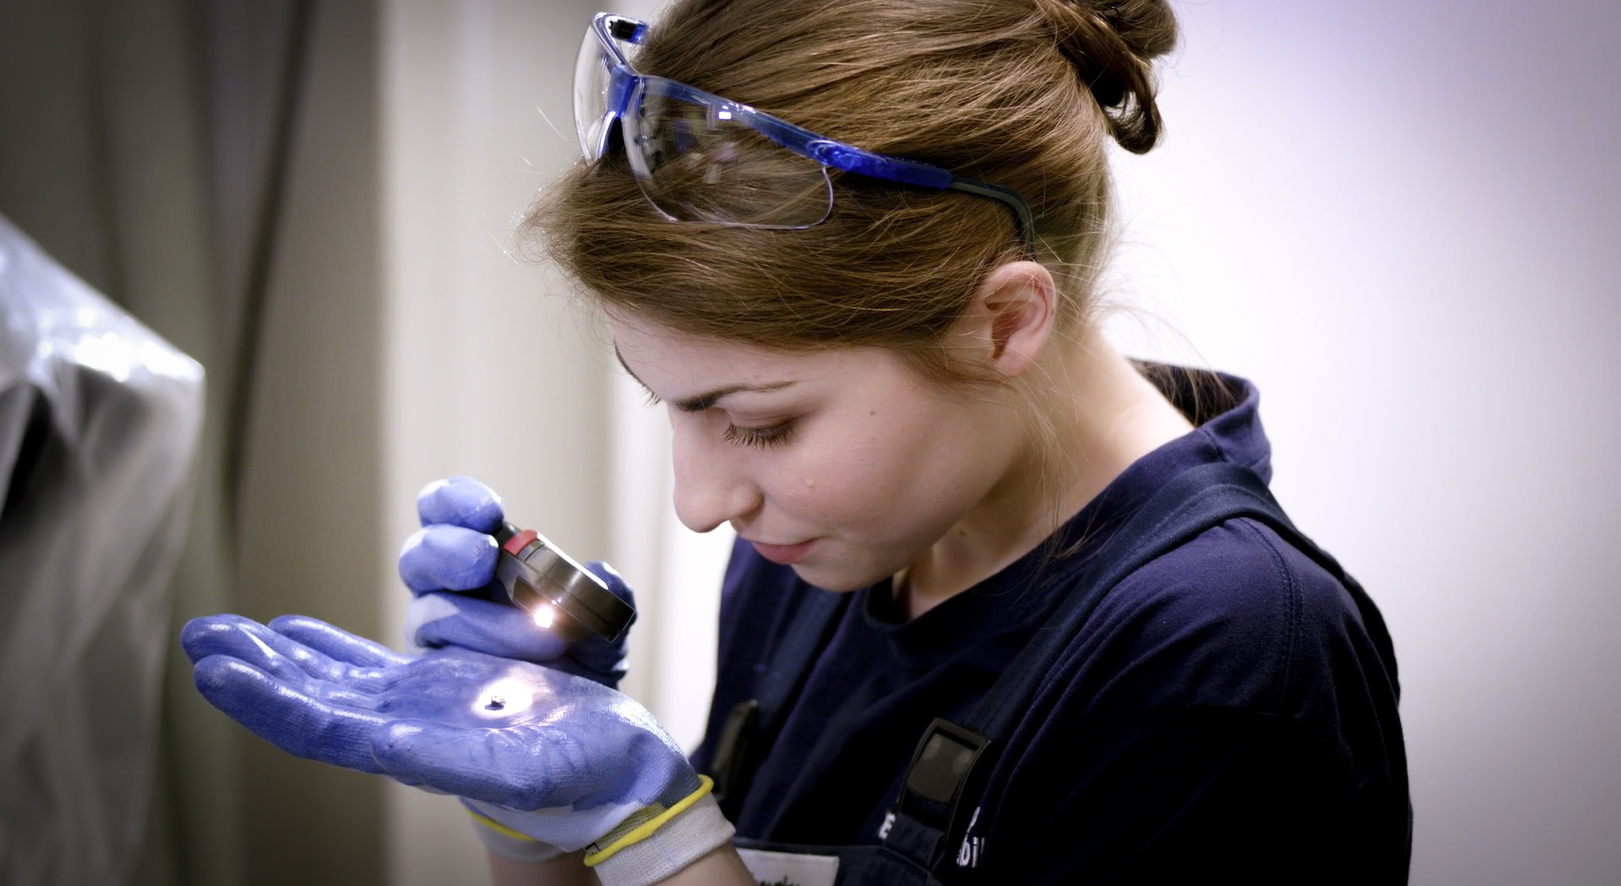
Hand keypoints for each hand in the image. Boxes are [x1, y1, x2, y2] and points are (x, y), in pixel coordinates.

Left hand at [180, 613, 724, 868]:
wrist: (615, 771)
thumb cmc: (575, 774)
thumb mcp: (515, 767)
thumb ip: (447, 755)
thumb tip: (380, 740)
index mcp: (412, 749)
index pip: (317, 727)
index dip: (263, 699)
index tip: (214, 669)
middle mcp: (404, 728)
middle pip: (308, 697)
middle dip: (251, 666)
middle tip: (200, 635)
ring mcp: (418, 706)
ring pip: (329, 679)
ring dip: (276, 653)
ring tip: (229, 629)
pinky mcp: (440, 689)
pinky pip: (367, 667)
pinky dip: (326, 648)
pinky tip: (298, 632)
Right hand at [397, 476, 632, 687]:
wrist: (583, 728)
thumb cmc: (584, 663)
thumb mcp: (608, 627)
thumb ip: (608, 597)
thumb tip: (600, 576)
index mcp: (486, 560)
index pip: (448, 512)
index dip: (457, 502)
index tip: (488, 511)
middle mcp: (451, 593)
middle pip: (420, 556)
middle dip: (448, 549)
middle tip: (483, 559)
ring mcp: (438, 642)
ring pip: (428, 614)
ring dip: (478, 620)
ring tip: (542, 638)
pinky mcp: (432, 689)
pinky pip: (423, 675)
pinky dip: (455, 670)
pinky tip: (492, 678)